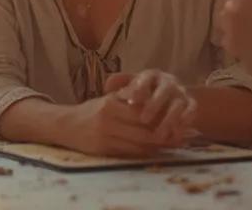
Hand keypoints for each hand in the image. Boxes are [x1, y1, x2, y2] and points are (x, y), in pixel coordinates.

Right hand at [59, 92, 174, 156]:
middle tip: (184, 135)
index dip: (162, 117)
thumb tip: (158, 99)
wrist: (66, 125)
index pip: (143, 112)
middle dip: (166, 133)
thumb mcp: (109, 99)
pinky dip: (146, 152)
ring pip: (139, 143)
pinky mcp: (103, 150)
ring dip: (159, 145)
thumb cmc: (92, 111)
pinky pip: (131, 152)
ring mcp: (105, 136)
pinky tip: (156, 150)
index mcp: (110, 104)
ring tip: (175, 143)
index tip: (179, 118)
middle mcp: (107, 120)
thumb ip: (130, 98)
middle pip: (143, 129)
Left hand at [104, 70, 196, 145]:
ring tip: (159, 135)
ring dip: (169, 120)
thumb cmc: (145, 92)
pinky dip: (184, 125)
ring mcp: (182, 93)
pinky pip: (191, 113)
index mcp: (152, 75)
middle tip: (143, 120)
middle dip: (154, 105)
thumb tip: (107, 86)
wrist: (172, 95)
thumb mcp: (132, 85)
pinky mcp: (192, 105)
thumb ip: (120, 84)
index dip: (139, 88)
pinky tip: (174, 136)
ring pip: (178, 104)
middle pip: (164, 91)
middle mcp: (169, 82)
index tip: (131, 101)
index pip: (146, 78)